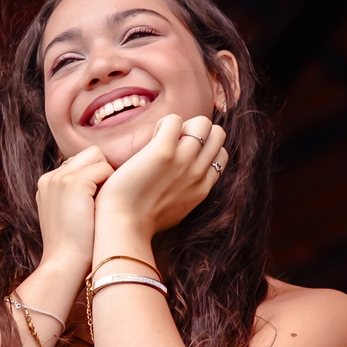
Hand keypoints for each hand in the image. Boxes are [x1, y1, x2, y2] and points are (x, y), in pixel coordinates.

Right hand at [36, 146, 114, 272]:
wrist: (65, 265)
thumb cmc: (74, 247)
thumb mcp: (69, 215)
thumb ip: (78, 195)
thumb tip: (103, 181)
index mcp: (47, 184)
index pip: (80, 162)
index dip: (96, 177)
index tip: (98, 201)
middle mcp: (50, 177)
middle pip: (90, 154)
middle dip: (102, 172)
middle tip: (104, 201)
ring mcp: (60, 178)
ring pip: (98, 157)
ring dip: (107, 177)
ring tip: (102, 204)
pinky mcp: (73, 182)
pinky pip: (105, 168)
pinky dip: (110, 185)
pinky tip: (103, 207)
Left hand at [95, 114, 228, 236]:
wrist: (125, 226)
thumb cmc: (142, 221)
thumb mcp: (178, 209)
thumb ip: (187, 192)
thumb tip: (182, 184)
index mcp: (202, 187)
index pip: (220, 154)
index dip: (203, 147)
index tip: (182, 154)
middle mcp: (198, 172)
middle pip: (217, 133)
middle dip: (197, 131)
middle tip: (174, 142)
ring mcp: (183, 161)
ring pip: (201, 123)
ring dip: (182, 125)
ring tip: (162, 138)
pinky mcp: (163, 151)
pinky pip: (174, 120)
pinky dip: (164, 123)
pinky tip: (152, 137)